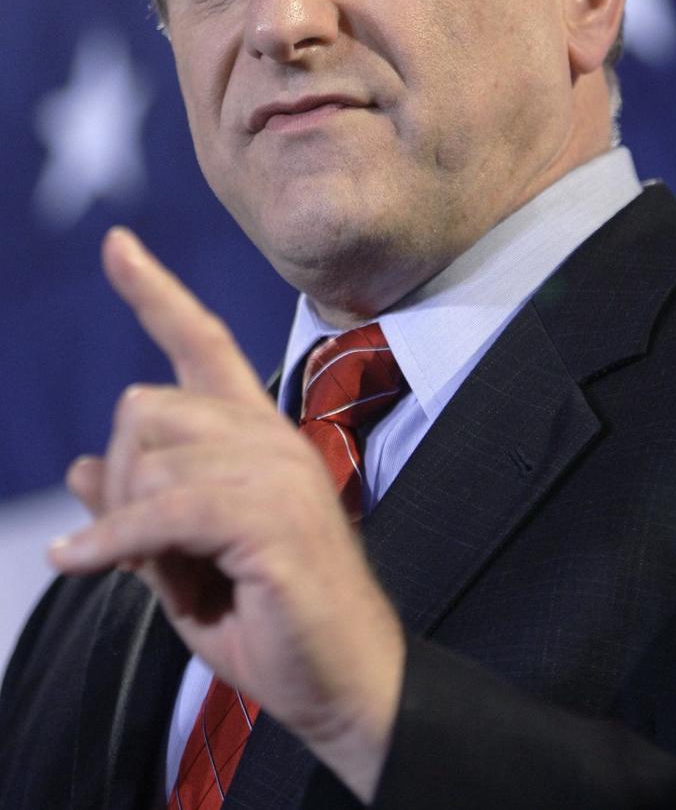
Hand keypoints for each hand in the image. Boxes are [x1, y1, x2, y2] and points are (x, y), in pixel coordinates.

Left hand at [49, 227, 403, 801]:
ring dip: (125, 525)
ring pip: (149, 457)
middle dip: (119, 479)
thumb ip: (141, 507)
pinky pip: (162, 510)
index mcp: (255, 435)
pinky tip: (81, 561)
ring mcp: (276, 472)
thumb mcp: (185, 560)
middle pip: (145, 407)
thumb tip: (81, 470)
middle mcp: (269, 437)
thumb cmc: (268, 619)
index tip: (116, 245)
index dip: (154, 292)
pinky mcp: (272, 519)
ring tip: (165, 572)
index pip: (202, 342)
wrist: (344, 681)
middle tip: (138, 544)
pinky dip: (111, 540)